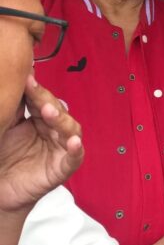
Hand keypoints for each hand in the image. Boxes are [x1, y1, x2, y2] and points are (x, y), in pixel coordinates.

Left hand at [0, 74, 83, 212]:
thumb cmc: (2, 159)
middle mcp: (53, 131)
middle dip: (47, 101)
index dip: (35, 90)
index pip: (40, 100)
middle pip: (57, 111)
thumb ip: (12, 110)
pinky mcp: (63, 167)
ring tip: (50, 113)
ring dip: (61, 120)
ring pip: (70, 129)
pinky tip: (74, 143)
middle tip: (34, 90)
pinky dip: (76, 150)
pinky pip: (74, 157)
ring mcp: (60, 148)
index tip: (26, 77)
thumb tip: (13, 81)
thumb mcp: (4, 129)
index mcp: (39, 120)